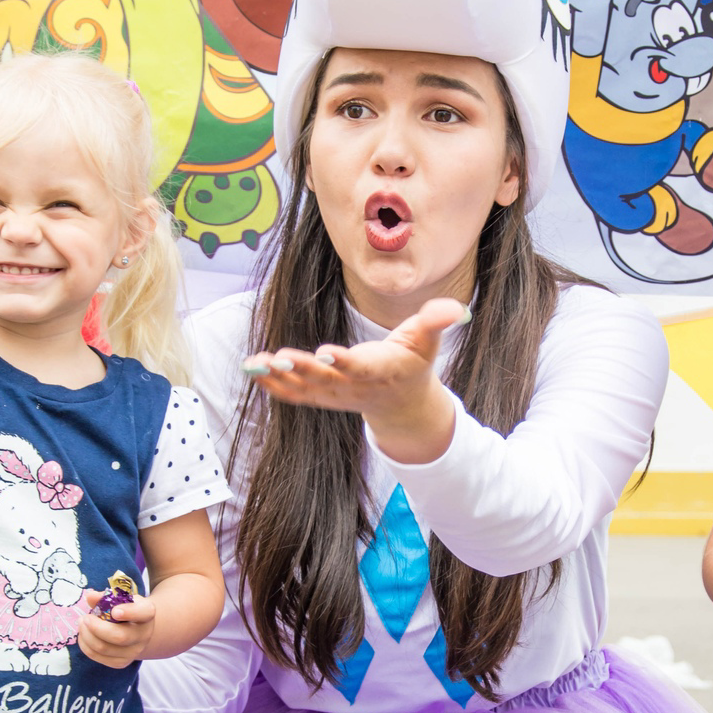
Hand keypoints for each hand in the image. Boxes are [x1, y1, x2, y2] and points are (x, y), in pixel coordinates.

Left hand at [78, 590, 156, 667]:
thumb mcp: (119, 599)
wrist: (134, 628)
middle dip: (96, 628)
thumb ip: (105, 596)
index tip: (114, 611)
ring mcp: (134, 651)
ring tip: (81, 625)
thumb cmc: (124, 608)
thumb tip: (90, 597)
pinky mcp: (122, 662)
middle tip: (84, 618)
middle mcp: (144, 634)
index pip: (142, 613)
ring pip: (105, 648)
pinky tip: (84, 636)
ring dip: (87, 636)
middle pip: (120, 637)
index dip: (129, 612)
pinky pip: (99, 657)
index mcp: (147, 613)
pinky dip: (86, 646)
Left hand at [244, 299, 468, 464]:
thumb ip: (437, 321)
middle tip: (281, 357)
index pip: (362, 367)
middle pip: (327, 380)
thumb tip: (458, 308)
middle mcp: (356, 386)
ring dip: (279, 376)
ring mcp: (336, 395)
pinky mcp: (323, 397)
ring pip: (305, 389)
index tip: (324, 352)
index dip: (344, 362)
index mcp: (382, 371)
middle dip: (303, 369)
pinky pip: (296, 395)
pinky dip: (274, 386)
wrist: (403, 404)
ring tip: (255, 363)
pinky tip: (254, 372)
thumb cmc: (414, 363)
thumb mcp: (429, 341)